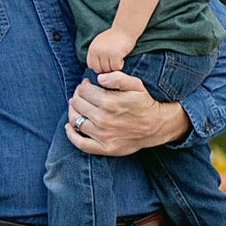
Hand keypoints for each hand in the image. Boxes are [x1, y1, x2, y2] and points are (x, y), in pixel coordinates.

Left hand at [66, 70, 190, 156]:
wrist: (156, 126)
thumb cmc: (145, 103)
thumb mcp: (136, 85)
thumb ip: (117, 77)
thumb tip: (98, 78)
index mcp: (110, 102)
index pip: (84, 91)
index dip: (83, 85)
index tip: (86, 84)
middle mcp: (103, 119)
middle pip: (78, 104)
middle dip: (77, 95)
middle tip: (81, 94)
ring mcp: (102, 135)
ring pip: (75, 120)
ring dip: (72, 111)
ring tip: (76, 106)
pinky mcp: (104, 148)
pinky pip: (80, 143)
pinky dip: (71, 134)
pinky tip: (69, 126)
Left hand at [86, 25, 136, 74]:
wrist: (125, 28)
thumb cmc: (114, 36)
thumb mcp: (100, 42)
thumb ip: (96, 52)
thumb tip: (94, 67)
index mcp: (92, 48)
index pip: (91, 65)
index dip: (99, 66)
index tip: (106, 63)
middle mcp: (97, 51)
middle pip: (98, 69)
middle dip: (106, 69)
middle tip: (113, 63)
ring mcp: (105, 53)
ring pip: (107, 69)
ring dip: (114, 67)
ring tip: (118, 60)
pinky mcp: (115, 55)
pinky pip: (115, 67)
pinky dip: (119, 66)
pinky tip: (122, 59)